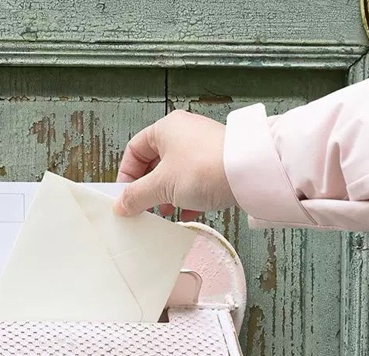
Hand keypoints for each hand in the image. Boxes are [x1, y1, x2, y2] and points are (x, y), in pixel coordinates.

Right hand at [114, 109, 235, 219]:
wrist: (248, 173)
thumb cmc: (203, 169)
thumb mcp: (161, 185)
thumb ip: (136, 196)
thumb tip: (121, 204)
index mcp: (166, 129)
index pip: (134, 150)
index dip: (126, 175)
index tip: (125, 197)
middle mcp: (184, 133)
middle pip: (154, 164)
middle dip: (148, 189)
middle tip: (143, 208)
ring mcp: (203, 148)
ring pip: (175, 174)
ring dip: (167, 196)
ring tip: (165, 213)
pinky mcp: (218, 164)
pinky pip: (195, 181)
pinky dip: (187, 198)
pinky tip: (187, 214)